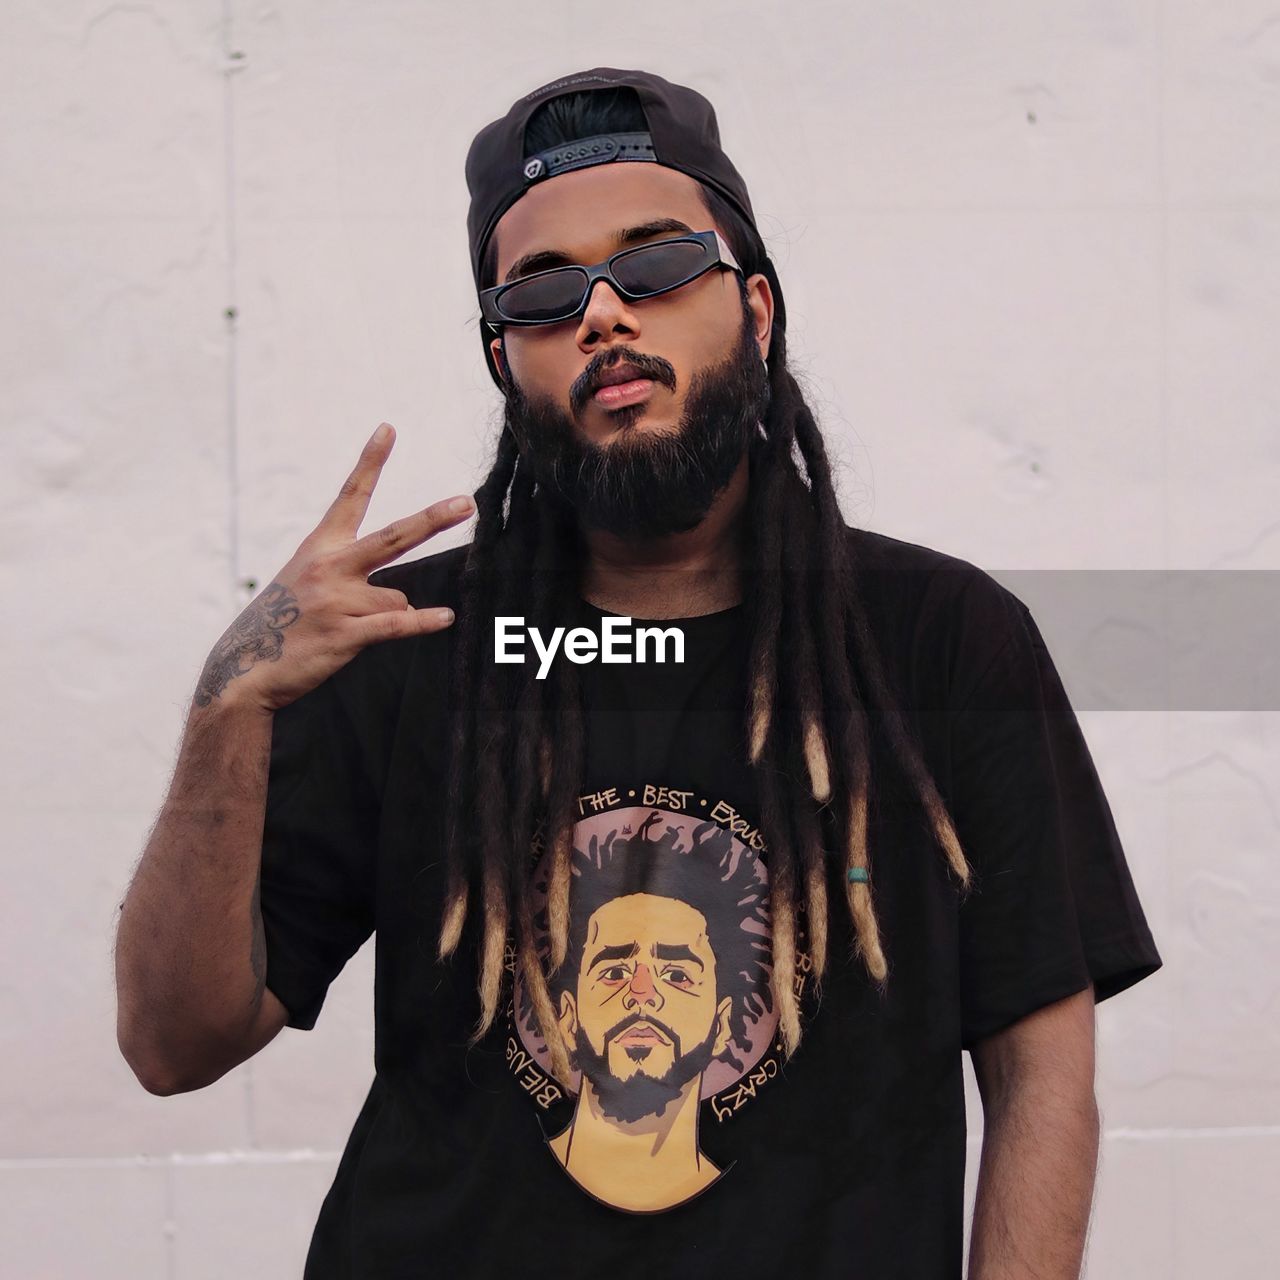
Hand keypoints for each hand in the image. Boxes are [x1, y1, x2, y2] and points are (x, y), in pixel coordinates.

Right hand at [195, 423, 472, 712]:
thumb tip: (405, 598)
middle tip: (466, 503)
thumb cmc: (283, 623)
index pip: (350, 496)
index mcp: (320, 547)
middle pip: (393, 537)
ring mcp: (337, 600)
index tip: (388, 429)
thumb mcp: (306, 583)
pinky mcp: (345, 634)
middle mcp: (329, 567)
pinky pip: (397, 624)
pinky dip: (423, 622)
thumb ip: (354, 578)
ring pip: (396, 597)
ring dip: (391, 613)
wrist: (245, 668)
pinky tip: (445, 618)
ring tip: (353, 627)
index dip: (370, 462)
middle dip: (433, 519)